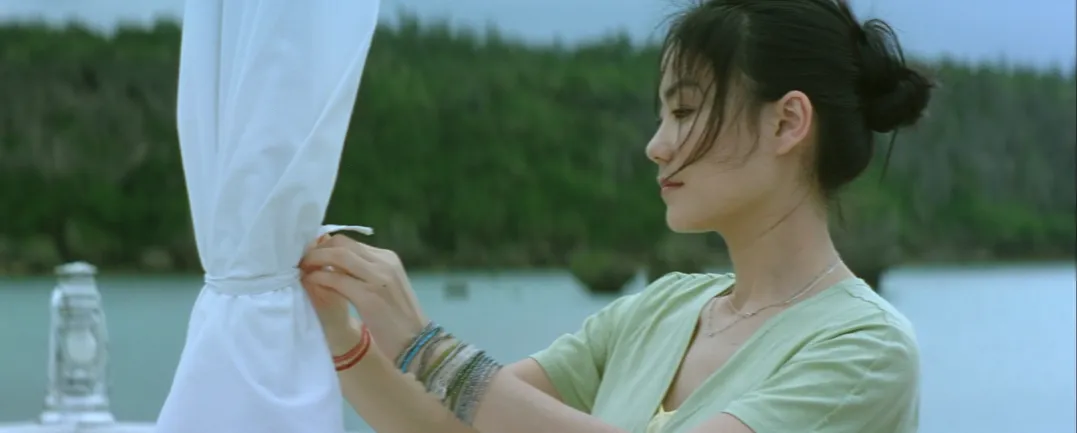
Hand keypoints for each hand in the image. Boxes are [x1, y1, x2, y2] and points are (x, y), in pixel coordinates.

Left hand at [300, 234, 428, 362]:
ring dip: (315, 260)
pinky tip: (311, 283)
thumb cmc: (401, 320)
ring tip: (302, 270)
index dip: (326, 246)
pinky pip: (336, 278)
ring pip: (338, 256)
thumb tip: (337, 266)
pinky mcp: (369, 296)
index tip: (311, 256)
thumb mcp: (386, 287)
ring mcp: (378, 278)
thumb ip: (367, 273)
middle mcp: (385, 263)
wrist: (419, 343)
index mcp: (389, 259)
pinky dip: (319, 278)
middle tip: (302, 261)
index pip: (350, 243)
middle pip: (342, 244)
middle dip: (317, 249)